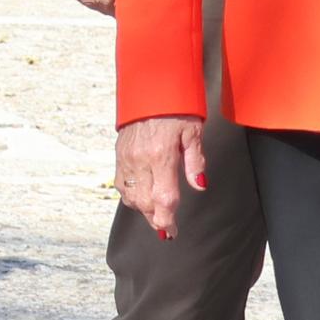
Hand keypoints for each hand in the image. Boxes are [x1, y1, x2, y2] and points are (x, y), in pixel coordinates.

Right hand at [117, 116, 206, 238]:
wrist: (148, 87)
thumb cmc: (175, 107)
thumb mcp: (193, 132)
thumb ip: (196, 162)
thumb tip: (200, 186)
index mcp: (161, 155)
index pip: (163, 198)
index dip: (168, 221)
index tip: (173, 232)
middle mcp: (140, 160)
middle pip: (144, 203)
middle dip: (156, 220)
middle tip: (169, 229)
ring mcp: (126, 158)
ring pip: (130, 197)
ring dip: (144, 210)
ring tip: (157, 215)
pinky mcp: (119, 155)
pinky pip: (120, 185)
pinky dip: (131, 197)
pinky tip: (142, 198)